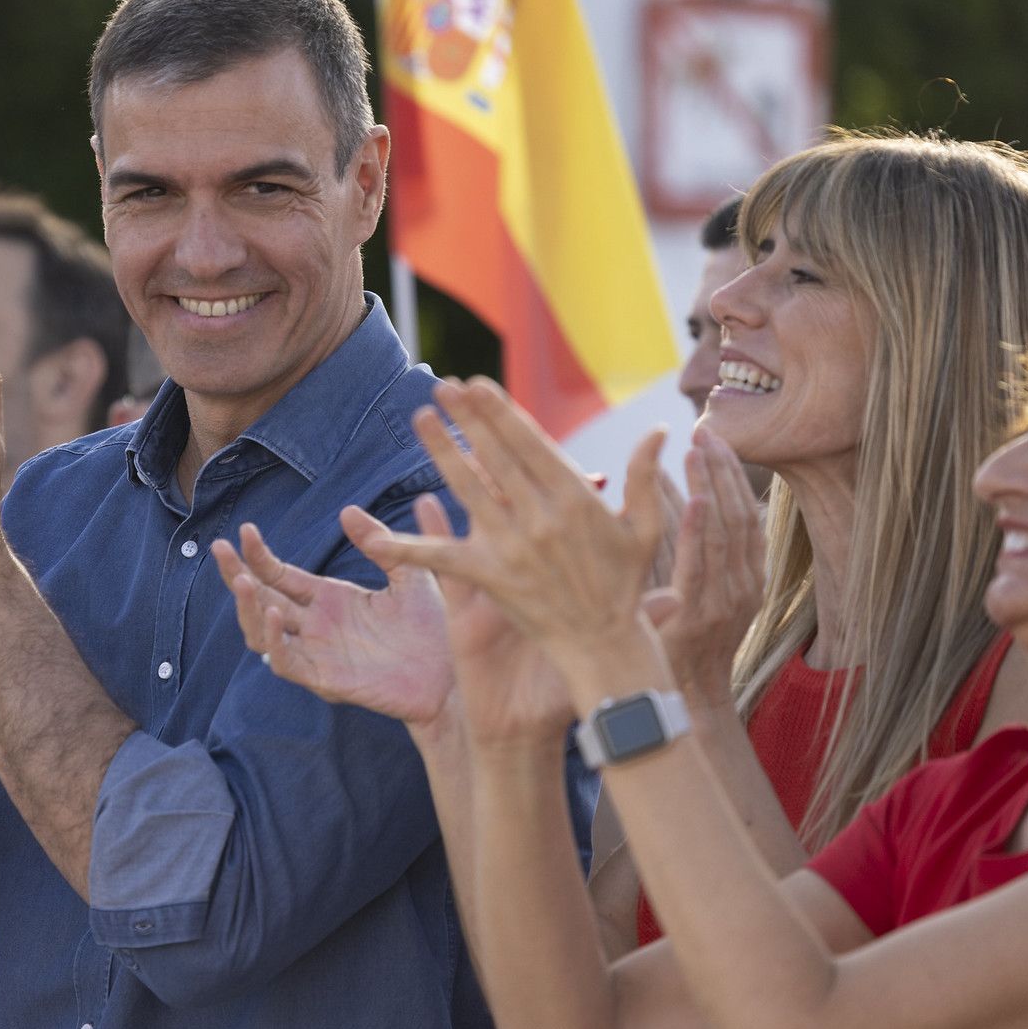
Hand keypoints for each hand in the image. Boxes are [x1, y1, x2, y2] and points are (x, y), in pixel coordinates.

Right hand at [212, 509, 454, 728]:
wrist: (457, 676)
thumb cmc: (436, 629)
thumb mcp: (410, 575)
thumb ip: (380, 544)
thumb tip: (346, 510)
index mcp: (329, 599)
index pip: (279, 575)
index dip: (258, 555)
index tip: (245, 530)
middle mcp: (316, 626)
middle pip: (261, 599)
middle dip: (237, 575)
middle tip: (220, 549)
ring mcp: (318, 654)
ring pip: (264, 633)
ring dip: (249, 608)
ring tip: (244, 582)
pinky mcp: (328, 681)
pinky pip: (289, 664)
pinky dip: (276, 641)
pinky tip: (277, 614)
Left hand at [359, 379, 675, 706]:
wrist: (604, 644)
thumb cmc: (625, 584)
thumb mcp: (644, 529)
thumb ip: (644, 478)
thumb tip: (661, 431)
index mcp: (576, 499)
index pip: (530, 442)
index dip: (500, 411)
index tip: (477, 384)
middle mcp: (541, 517)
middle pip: (495, 456)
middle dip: (467, 418)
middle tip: (442, 387)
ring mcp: (513, 546)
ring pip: (469, 488)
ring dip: (442, 451)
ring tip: (422, 418)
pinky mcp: (489, 577)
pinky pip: (439, 558)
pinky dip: (402, 546)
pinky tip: (366, 531)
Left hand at [641, 425, 764, 709]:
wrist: (682, 700)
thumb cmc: (680, 640)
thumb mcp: (691, 584)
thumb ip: (683, 539)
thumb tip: (669, 484)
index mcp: (750, 578)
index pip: (747, 514)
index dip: (734, 476)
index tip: (717, 440)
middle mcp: (745, 586)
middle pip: (740, 515)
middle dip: (724, 471)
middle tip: (708, 433)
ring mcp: (725, 601)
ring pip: (725, 533)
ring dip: (713, 489)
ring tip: (701, 451)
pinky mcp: (699, 614)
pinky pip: (701, 565)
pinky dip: (700, 529)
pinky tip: (694, 499)